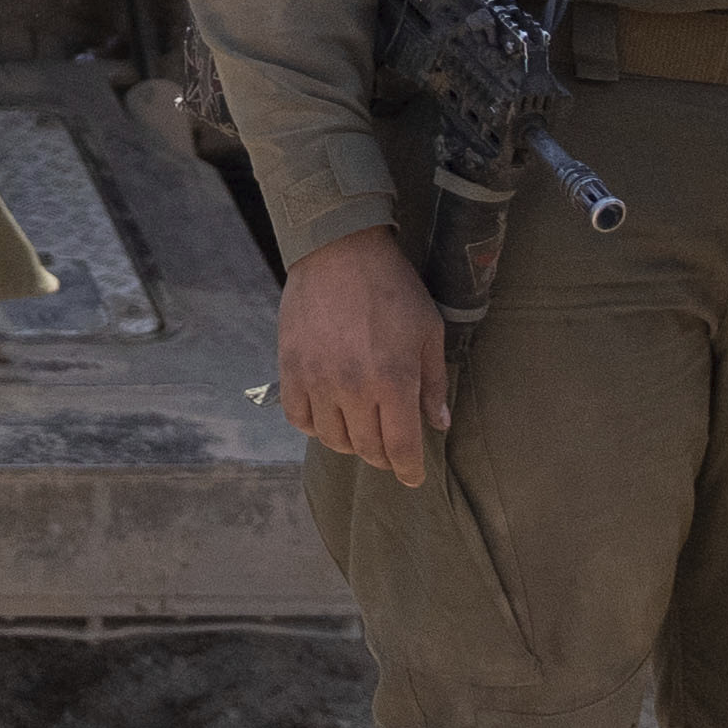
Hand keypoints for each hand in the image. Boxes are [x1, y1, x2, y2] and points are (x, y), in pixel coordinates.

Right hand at [273, 228, 454, 478]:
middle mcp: (353, 388)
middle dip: (383, 457)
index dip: (409, 470)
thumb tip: (437, 423)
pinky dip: (314, 426)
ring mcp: (317, 380)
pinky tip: (328, 416)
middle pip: (367, 449)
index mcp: (393, 380)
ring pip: (331, 439)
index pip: (400, 447)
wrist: (339, 250)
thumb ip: (433, 382)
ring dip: (350, 443)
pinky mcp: (290, 369)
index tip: (412, 477)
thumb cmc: (391, 287)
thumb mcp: (428, 330)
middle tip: (390, 450)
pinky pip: (299, 418)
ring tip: (360, 431)